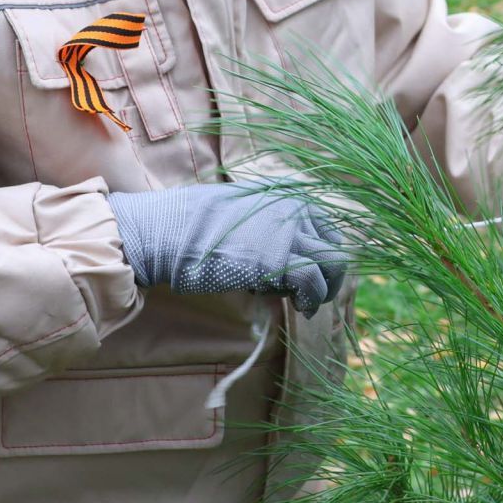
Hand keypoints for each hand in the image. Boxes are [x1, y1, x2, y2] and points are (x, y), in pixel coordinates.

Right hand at [106, 182, 348, 315]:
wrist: (168, 232)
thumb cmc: (193, 225)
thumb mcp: (238, 212)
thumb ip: (265, 224)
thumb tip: (282, 251)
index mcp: (284, 194)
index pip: (326, 226)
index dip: (321, 254)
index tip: (311, 274)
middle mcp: (295, 208)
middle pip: (334, 246)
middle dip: (330, 274)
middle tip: (313, 295)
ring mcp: (290, 232)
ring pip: (333, 264)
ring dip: (324, 290)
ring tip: (305, 306)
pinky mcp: (281, 260)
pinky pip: (314, 283)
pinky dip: (311, 300)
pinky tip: (299, 308)